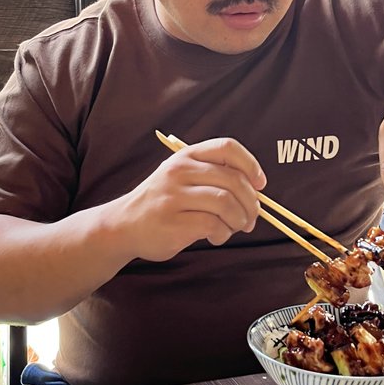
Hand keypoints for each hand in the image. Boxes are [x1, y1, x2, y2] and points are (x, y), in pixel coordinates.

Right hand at [116, 137, 266, 260]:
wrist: (123, 225)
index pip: (227, 148)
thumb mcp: (181, 177)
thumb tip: (254, 191)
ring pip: (226, 203)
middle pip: (233, 180)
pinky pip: (213, 225)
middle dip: (251, 202)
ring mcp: (174, 195)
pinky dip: (223, 234)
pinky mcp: (173, 221)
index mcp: (186, 156)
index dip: (251, 164)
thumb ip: (212, 177)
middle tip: (251, 218)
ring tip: (235, 228)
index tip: (260, 184)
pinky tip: (216, 237)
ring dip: (239, 219)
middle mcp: (179, 171)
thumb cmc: (162, 203)